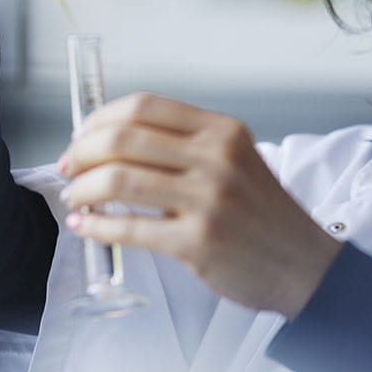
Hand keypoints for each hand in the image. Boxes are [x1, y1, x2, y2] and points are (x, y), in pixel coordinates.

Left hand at [59, 93, 342, 319]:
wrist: (302, 264)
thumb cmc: (265, 217)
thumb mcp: (238, 161)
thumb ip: (188, 147)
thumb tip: (115, 144)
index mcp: (223, 132)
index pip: (144, 107)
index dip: (100, 119)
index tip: (83, 137)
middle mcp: (216, 159)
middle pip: (123, 138)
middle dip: (81, 152)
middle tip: (69, 168)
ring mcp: (207, 200)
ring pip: (117, 180)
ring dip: (82, 189)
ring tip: (75, 198)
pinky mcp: (197, 241)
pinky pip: (127, 228)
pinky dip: (96, 226)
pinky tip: (87, 226)